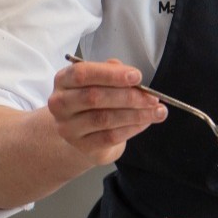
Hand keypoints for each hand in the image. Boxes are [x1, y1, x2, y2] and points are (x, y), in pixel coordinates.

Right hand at [47, 58, 164, 165]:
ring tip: (157, 111)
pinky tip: (146, 122)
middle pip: (94, 97)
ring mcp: (68, 127)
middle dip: (129, 96)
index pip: (82, 74)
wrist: (86, 132)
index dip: (111, 75)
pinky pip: (110, 137)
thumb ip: (113, 72)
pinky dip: (132, 128)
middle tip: (153, 97)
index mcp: (64, 80)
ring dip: (136, 114)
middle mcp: (60, 103)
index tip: (137, 76)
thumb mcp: (102, 80)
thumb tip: (131, 74)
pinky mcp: (82, 145)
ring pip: (104, 119)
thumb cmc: (96, 100)